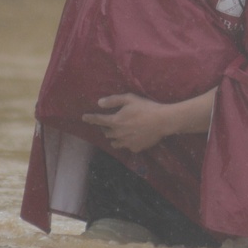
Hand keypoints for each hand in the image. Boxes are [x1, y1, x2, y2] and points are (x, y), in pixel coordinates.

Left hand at [81, 88, 216, 152]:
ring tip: (119, 131)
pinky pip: (127, 146)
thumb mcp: (129, 99)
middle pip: (106, 133)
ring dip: (114, 137)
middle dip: (105, 127)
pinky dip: (127, 142)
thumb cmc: (146, 107)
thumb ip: (113, 101)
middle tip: (110, 122)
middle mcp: (118, 134)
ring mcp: (127, 143)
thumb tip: (99, 103)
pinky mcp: (136, 148)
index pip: (98, 120)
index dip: (90, 118)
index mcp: (115, 121)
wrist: (163, 121)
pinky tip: (133, 136)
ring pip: (114, 142)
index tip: (84, 118)